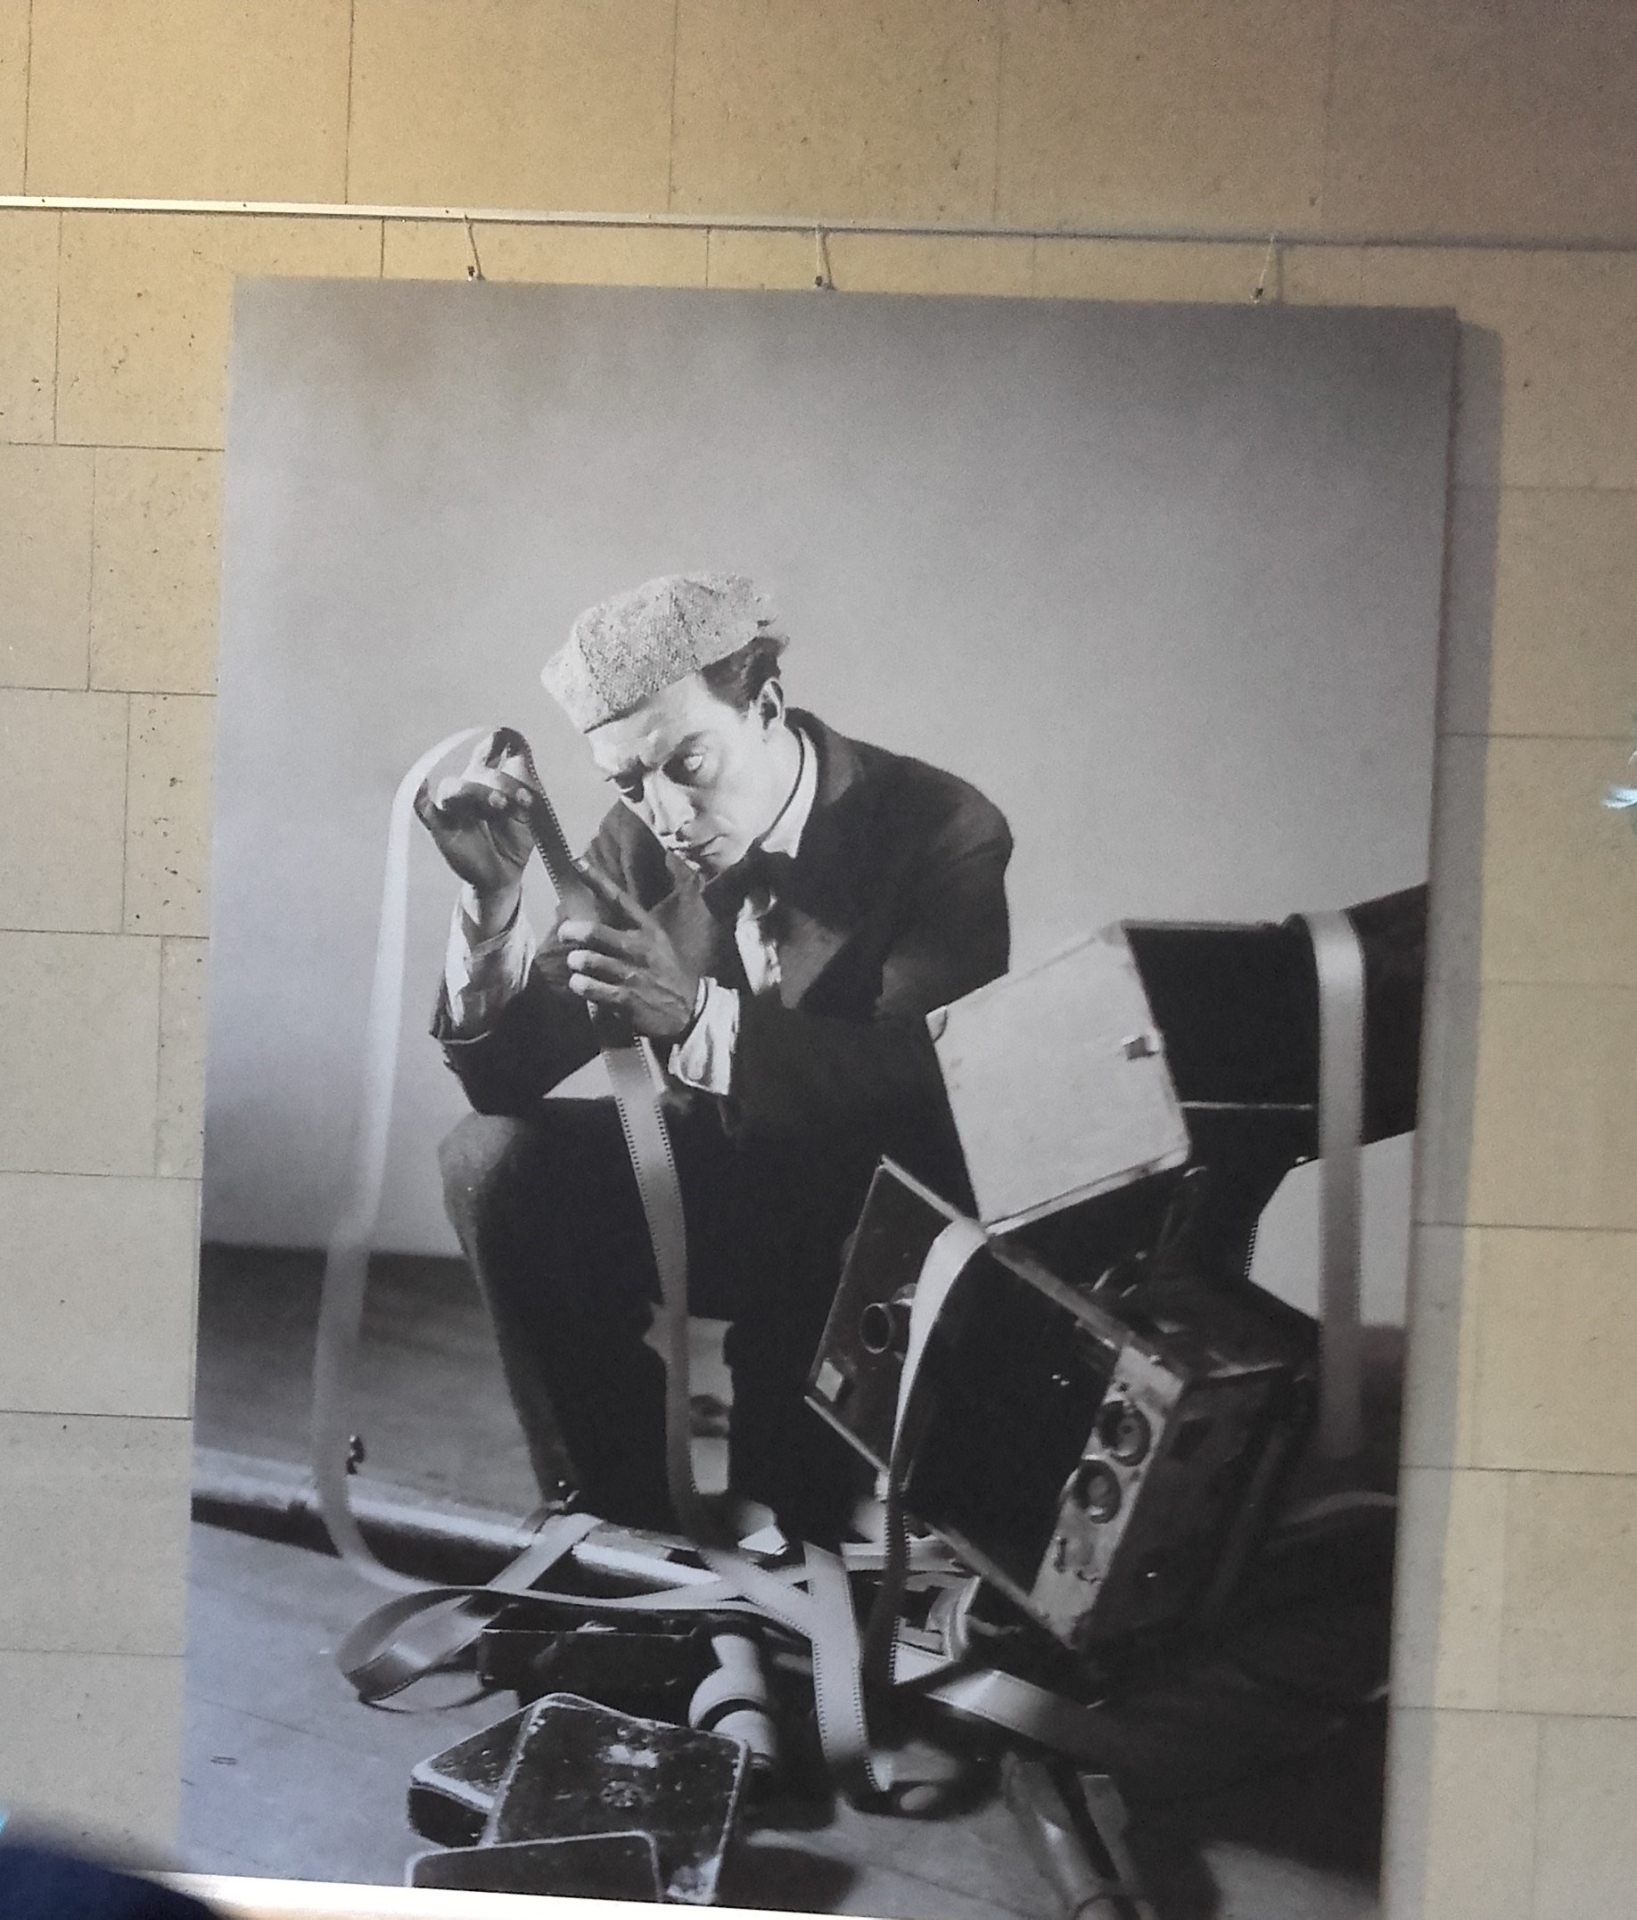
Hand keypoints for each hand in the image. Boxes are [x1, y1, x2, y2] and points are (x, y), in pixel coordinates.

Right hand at [413, 731, 537, 928]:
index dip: (498, 741)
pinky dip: (419, 795)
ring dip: (476, 792)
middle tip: (522, 800)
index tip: (508, 738)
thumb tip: (520, 749)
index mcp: (491, 779)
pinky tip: (422, 785)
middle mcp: (470, 787)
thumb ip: (525, 780)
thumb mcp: (530, 809)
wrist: (505, 874)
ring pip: (454, 787)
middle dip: (502, 782)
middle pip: (478, 770)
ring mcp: (454, 806)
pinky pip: (423, 808)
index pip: (490, 750)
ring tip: (499, 804)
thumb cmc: (515, 839)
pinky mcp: (441, 826)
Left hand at [559, 868, 701, 1044]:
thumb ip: (631, 930)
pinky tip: (580, 984)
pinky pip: (592, 988)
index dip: (597, 880)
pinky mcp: (627, 999)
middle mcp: (640, 949)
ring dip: (576, 962)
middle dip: (573, 931)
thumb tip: (596, 918)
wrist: (690, 1011)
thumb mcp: (658, 944)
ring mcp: (633, 975)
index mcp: (648, 930)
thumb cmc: (667, 974)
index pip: (619, 900)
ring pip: (589, 961)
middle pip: (596, 932)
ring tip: (576, 964)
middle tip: (565, 933)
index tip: (576, 861)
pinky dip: (580, 985)